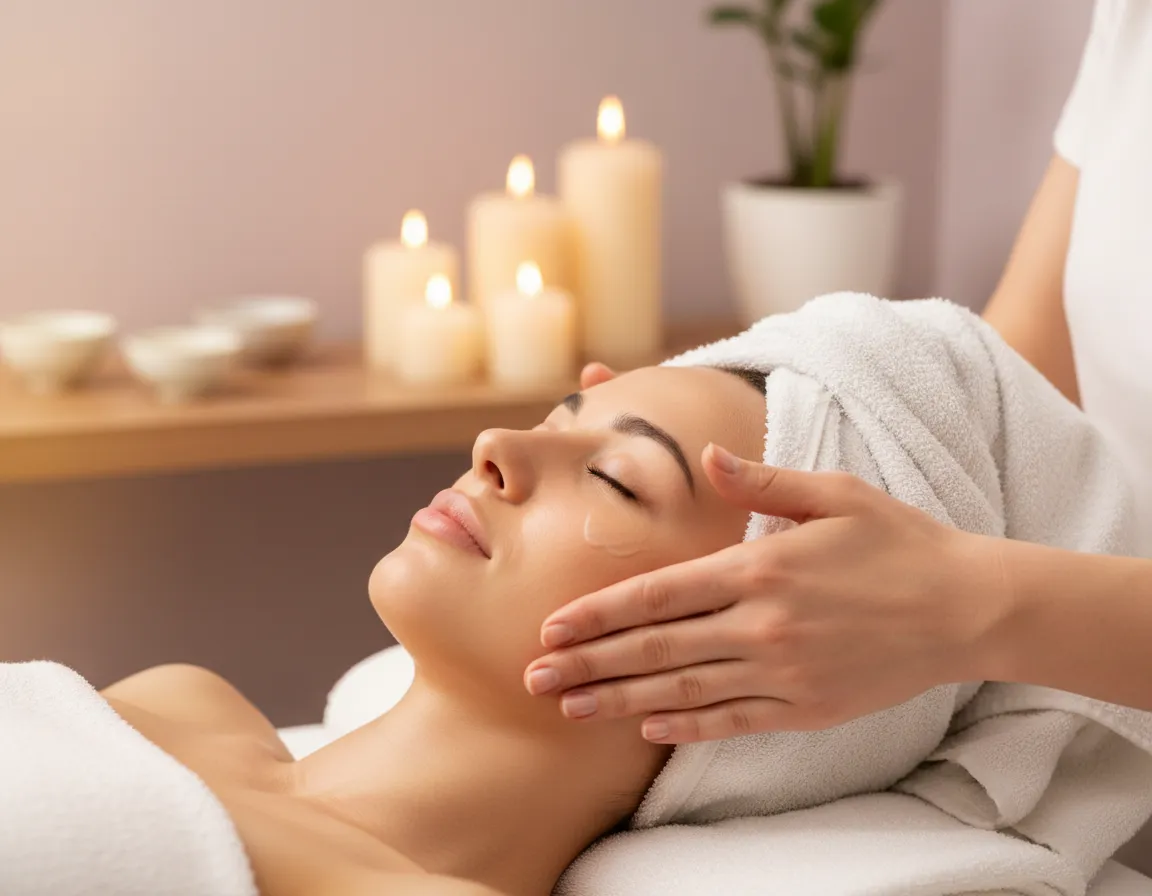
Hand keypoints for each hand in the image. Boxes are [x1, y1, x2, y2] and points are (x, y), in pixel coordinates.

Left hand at [523, 445, 1009, 741]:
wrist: (967, 607)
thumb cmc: (898, 541)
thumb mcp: (832, 493)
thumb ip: (761, 481)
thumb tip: (709, 457)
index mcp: (760, 567)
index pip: (657, 594)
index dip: (598, 613)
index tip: (551, 627)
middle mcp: (762, 625)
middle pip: (655, 648)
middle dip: (589, 663)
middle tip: (533, 679)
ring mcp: (783, 672)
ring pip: (683, 691)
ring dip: (620, 700)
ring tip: (569, 710)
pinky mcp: (807, 708)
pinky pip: (733, 721)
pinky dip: (686, 727)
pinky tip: (647, 728)